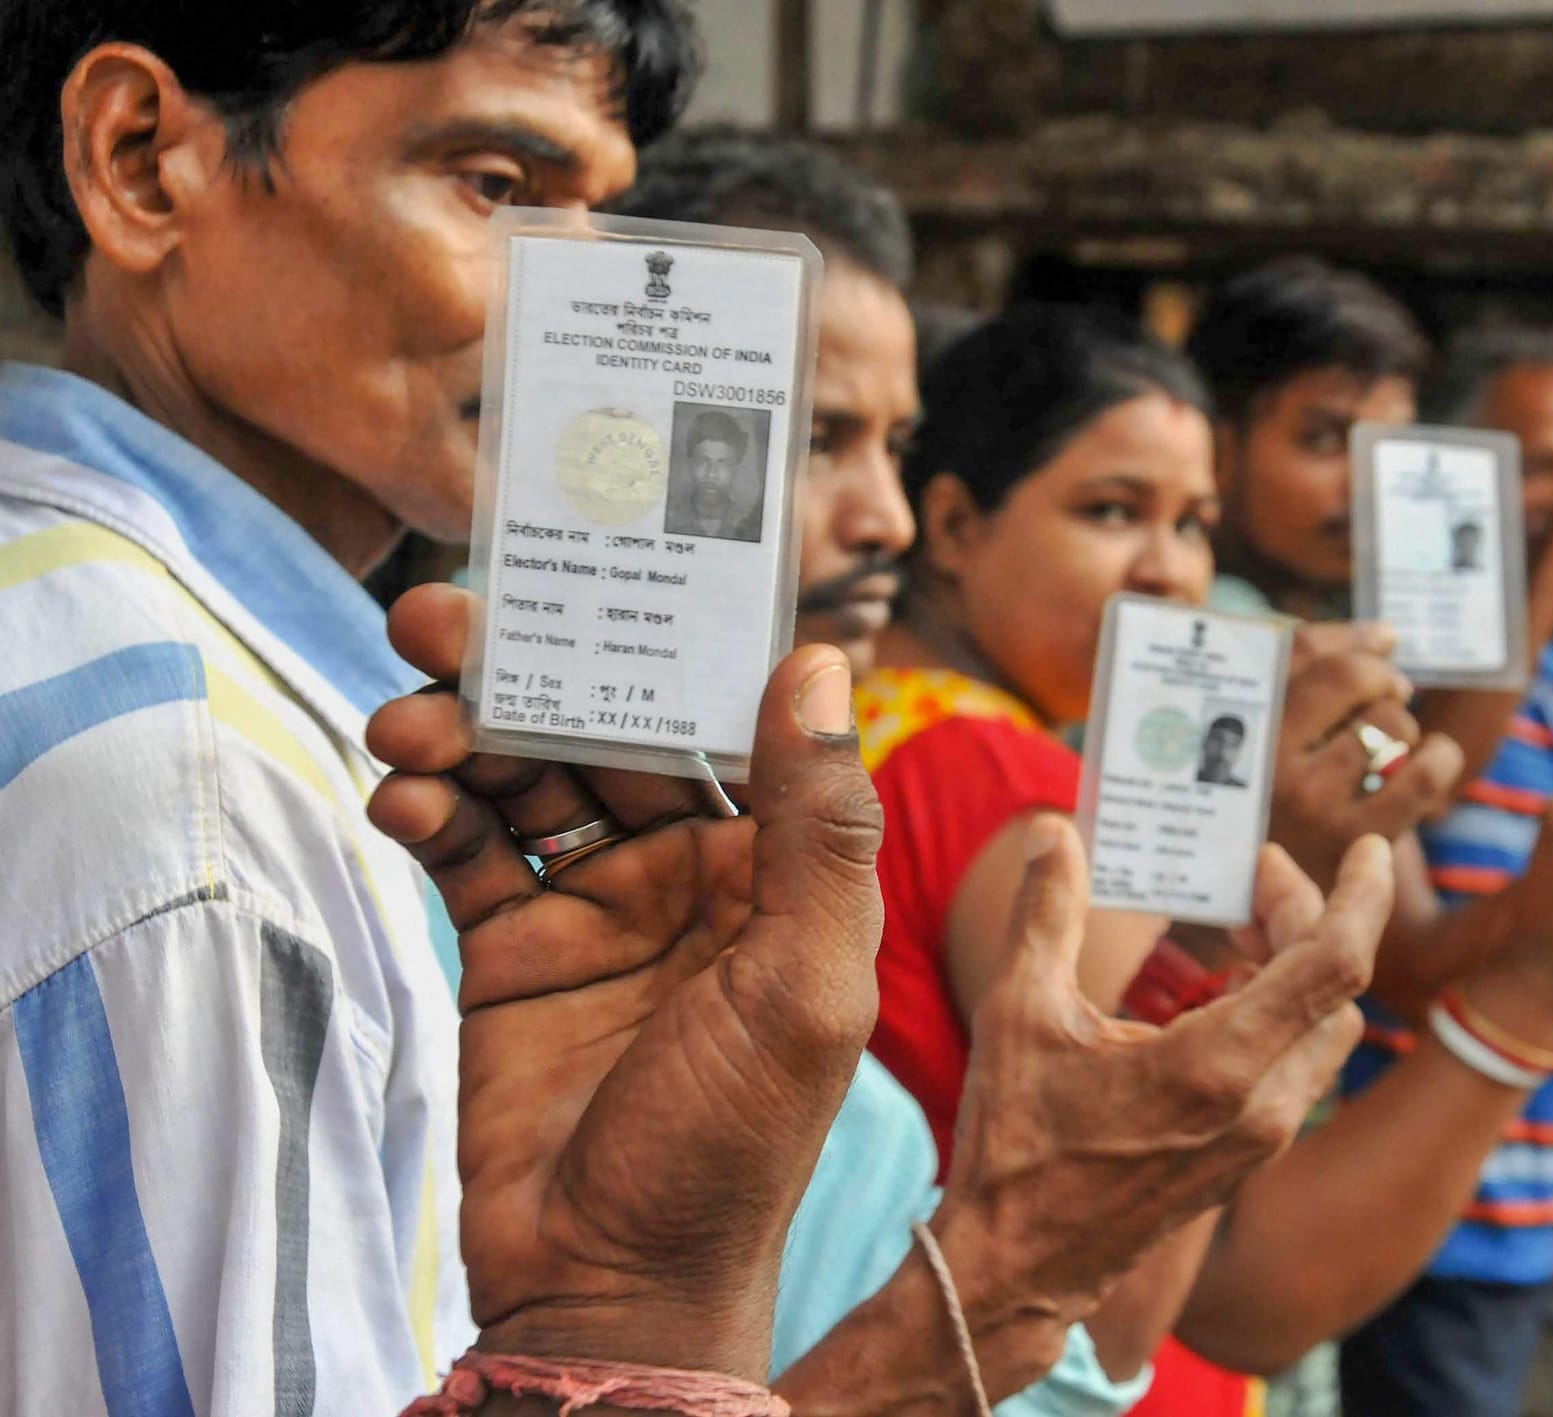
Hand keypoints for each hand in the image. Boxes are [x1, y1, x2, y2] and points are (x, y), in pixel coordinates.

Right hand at [364, 585, 882, 1379]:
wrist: (611, 1285)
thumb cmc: (734, 1144)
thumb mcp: (804, 979)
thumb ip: (817, 824)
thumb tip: (818, 662)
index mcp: (774, 868)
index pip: (715, 719)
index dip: (653, 644)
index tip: (589, 569)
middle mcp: (686, 872)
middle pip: (603, 732)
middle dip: (528, 671)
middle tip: (442, 620)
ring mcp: (595, 907)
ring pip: (523, 777)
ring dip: (462, 733)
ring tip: (406, 722)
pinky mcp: (512, 949)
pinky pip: (467, 850)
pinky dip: (430, 813)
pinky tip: (402, 802)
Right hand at [931, 825, 1393, 1346]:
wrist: (1020, 1268)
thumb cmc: (1016, 1147)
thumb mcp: (1018, 1014)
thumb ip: (1044, 911)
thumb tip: (1054, 830)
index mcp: (1218, 1065)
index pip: (1334, 964)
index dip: (1364, 896)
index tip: (1373, 850)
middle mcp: (1261, 1105)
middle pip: (1335, 987)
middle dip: (1310, 914)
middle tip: (1256, 873)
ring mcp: (1261, 1138)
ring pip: (1325, 1030)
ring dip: (1303, 965)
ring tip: (1244, 921)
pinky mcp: (1248, 1156)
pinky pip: (1300, 1067)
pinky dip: (1285, 1011)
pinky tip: (1228, 987)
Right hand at [1267, 622, 1463, 889]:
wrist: (1248, 904)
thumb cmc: (1254, 806)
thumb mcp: (1247, 739)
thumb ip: (1293, 678)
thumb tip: (1386, 635)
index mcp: (1229, 722)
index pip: (1301, 649)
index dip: (1353, 636)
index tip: (1384, 638)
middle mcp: (1261, 758)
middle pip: (1348, 676)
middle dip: (1382, 678)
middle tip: (1388, 694)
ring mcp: (1307, 800)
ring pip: (1389, 723)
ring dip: (1402, 723)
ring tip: (1390, 743)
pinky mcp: (1349, 840)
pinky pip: (1422, 777)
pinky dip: (1440, 758)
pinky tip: (1434, 758)